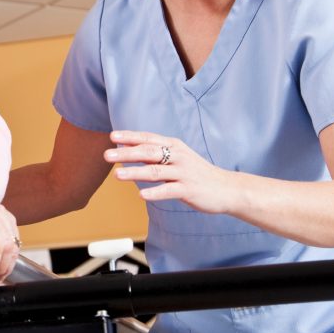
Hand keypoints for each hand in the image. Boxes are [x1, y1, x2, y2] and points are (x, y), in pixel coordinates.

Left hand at [105, 130, 237, 213]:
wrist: (226, 188)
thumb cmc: (196, 172)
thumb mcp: (177, 158)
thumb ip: (155, 154)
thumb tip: (127, 150)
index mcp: (174, 146)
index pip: (148, 139)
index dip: (130, 137)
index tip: (112, 136)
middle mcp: (178, 156)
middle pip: (149, 152)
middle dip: (126, 153)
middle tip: (107, 156)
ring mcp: (184, 173)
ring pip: (156, 171)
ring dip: (135, 173)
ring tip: (117, 176)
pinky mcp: (189, 189)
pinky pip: (169, 190)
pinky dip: (155, 193)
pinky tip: (141, 195)